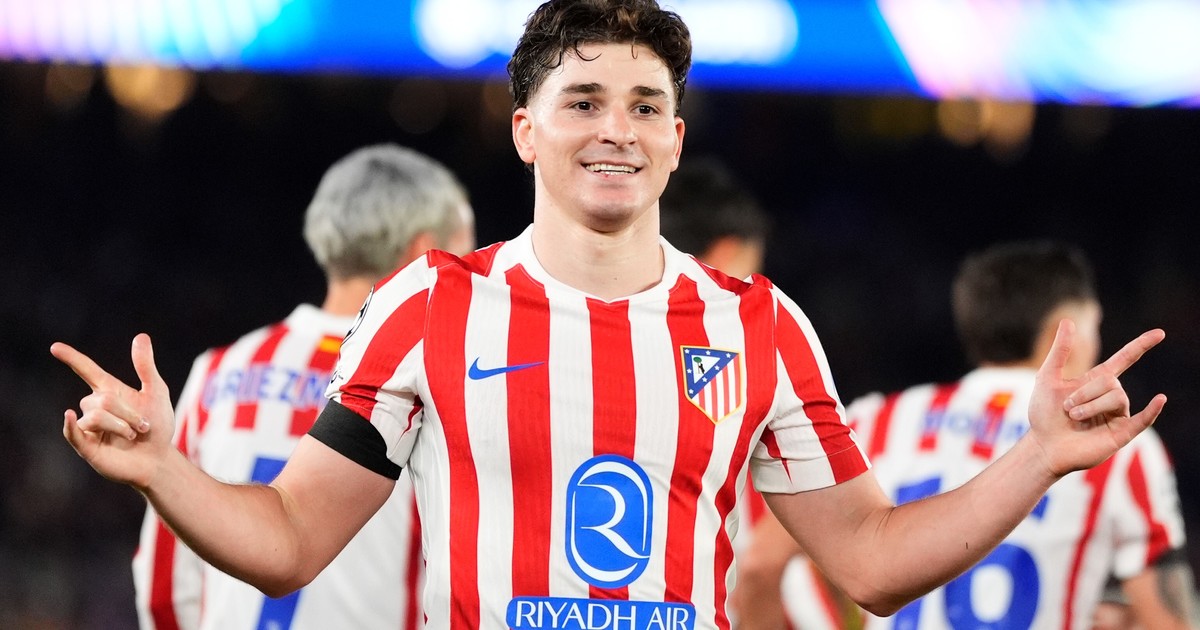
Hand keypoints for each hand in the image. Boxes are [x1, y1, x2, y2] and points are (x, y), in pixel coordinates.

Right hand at [51, 333, 175, 489]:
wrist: (159, 458)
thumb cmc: (157, 427)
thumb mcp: (156, 393)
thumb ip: (146, 367)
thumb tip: (140, 336)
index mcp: (110, 392)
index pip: (87, 371)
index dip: (72, 358)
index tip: (55, 347)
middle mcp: (95, 408)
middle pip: (103, 399)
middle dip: (129, 412)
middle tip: (144, 426)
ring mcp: (88, 427)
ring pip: (96, 415)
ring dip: (121, 425)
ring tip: (133, 436)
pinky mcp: (86, 447)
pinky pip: (74, 432)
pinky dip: (71, 425)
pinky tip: (69, 415)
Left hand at [1029, 320, 1166, 477]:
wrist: (1043, 445)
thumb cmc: (1044, 414)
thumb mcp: (1047, 378)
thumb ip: (1060, 351)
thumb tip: (1068, 321)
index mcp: (1096, 381)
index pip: (1124, 359)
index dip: (1141, 346)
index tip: (1159, 333)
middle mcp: (1111, 396)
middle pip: (1111, 382)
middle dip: (1085, 393)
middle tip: (1067, 407)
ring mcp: (1118, 415)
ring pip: (1117, 398)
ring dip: (1091, 406)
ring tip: (1074, 417)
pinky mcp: (1121, 433)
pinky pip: (1142, 420)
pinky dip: (1152, 410)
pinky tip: (1160, 400)